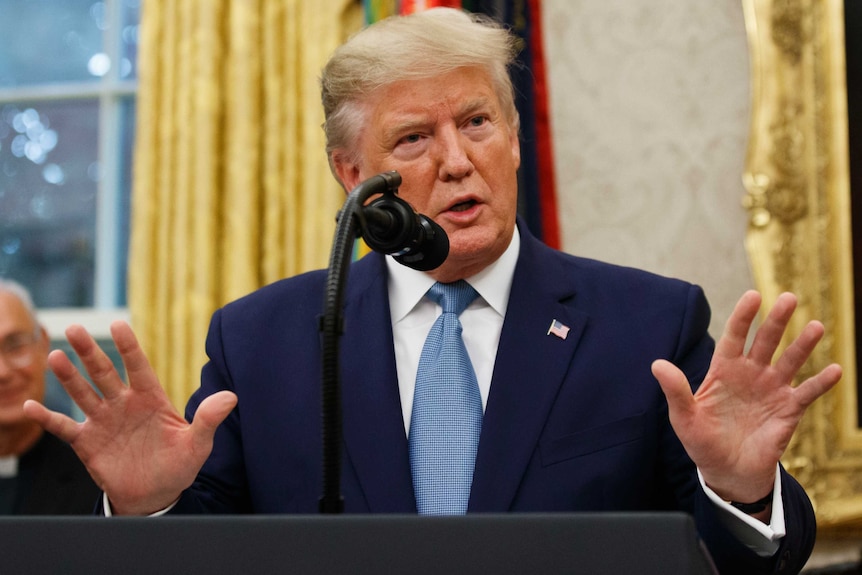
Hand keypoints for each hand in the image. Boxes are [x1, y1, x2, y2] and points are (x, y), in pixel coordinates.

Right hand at [22, 321, 236, 514]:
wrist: (155, 495)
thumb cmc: (178, 466)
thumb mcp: (198, 445)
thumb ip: (209, 419)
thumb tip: (231, 397)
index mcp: (151, 399)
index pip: (139, 366)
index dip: (129, 347)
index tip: (119, 324)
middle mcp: (124, 404)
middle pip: (104, 372)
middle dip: (91, 351)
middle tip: (76, 328)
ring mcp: (103, 421)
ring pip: (83, 392)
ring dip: (68, 376)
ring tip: (55, 356)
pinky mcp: (87, 442)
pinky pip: (64, 426)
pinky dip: (46, 418)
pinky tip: (29, 406)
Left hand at [651, 290, 841, 503]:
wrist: (727, 472)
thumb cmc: (702, 442)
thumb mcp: (684, 417)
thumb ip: (675, 390)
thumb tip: (657, 364)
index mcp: (724, 370)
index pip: (734, 337)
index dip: (743, 316)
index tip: (753, 296)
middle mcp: (751, 374)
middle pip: (766, 341)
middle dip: (777, 320)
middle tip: (789, 298)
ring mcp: (772, 390)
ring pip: (790, 361)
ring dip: (803, 344)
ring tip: (815, 326)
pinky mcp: (789, 410)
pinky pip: (807, 392)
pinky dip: (821, 382)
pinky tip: (834, 370)